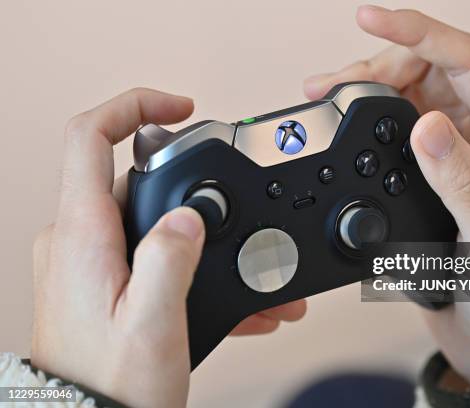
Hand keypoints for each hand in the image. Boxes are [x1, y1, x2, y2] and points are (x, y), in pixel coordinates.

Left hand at [31, 88, 304, 407]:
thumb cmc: (109, 386)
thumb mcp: (151, 323)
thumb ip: (169, 260)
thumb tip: (190, 215)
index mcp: (83, 235)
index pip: (90, 137)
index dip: (134, 106)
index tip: (180, 108)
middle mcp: (78, 239)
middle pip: (132, 177)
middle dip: (190, 187)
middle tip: (230, 208)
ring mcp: (89, 260)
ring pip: (148, 219)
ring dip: (199, 237)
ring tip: (246, 268)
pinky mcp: (102, 281)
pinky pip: (148, 252)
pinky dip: (188, 264)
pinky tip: (232, 297)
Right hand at [305, 6, 469, 385]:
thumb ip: (462, 184)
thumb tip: (428, 125)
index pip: (466, 62)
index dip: (418, 33)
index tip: (370, 21)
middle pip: (430, 72)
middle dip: (378, 65)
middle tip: (332, 84)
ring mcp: (454, 159)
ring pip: (409, 98)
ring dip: (368, 89)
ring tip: (326, 95)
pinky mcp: (430, 180)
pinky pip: (395, 133)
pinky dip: (366, 122)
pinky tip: (345, 126)